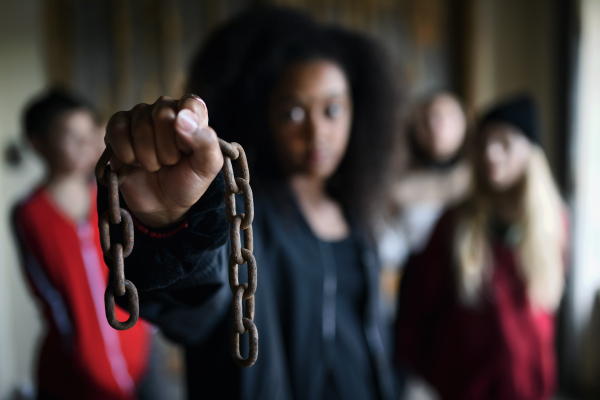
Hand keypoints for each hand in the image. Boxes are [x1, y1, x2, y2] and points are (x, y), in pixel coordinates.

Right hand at [105, 95, 222, 227]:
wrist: (162, 204)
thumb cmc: (188, 181)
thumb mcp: (208, 166)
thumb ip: (205, 140)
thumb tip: (182, 116)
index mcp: (191, 113)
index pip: (189, 105)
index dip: (188, 132)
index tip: (187, 151)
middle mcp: (165, 108)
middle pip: (162, 114)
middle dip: (167, 149)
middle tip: (170, 162)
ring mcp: (140, 116)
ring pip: (140, 125)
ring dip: (148, 157)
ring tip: (155, 165)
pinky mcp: (118, 127)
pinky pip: (116, 129)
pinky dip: (126, 153)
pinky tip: (134, 162)